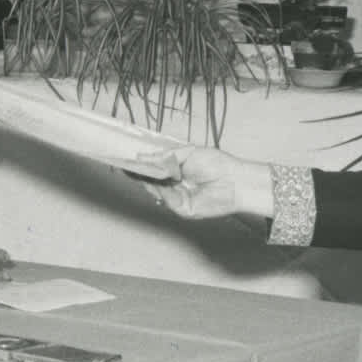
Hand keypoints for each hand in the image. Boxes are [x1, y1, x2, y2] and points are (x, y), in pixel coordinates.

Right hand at [133, 144, 275, 219]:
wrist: (234, 180)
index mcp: (178, 170)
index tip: (129, 161)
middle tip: (128, 166)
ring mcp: (178, 197)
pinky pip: (167, 199)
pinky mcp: (182, 208)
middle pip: (152, 181)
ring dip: (148, 180)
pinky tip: (159, 180)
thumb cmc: (217, 164)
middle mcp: (177, 185)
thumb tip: (143, 157)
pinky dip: (161, 189)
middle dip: (140, 173)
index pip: (155, 169)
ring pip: (156, 190)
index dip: (143, 166)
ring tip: (139, 169)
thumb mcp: (187, 153)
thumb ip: (165, 156)